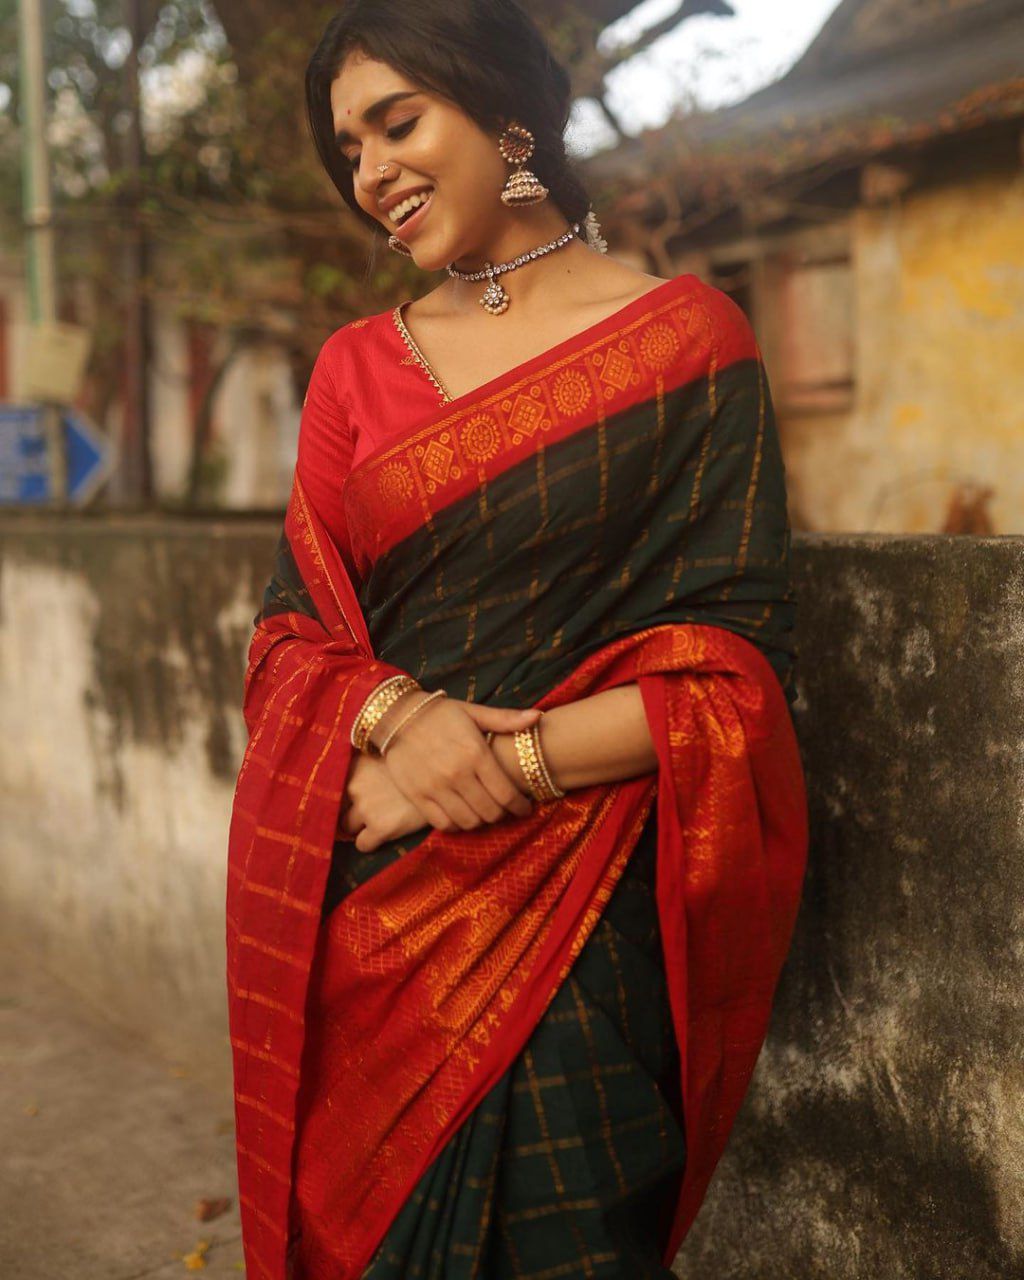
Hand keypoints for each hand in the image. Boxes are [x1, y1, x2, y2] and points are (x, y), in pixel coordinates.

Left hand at [339, 751, 430, 852]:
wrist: (448, 780)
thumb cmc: (422, 766)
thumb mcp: (393, 757)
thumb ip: (374, 766)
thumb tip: (367, 780)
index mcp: (357, 766)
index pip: (336, 786)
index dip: (349, 795)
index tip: (360, 797)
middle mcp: (356, 786)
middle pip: (340, 807)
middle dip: (352, 811)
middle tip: (373, 810)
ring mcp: (366, 808)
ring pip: (348, 827)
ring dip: (360, 826)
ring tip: (381, 821)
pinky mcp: (380, 828)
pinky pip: (362, 845)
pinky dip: (370, 843)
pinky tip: (385, 835)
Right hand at [371, 691, 541, 832]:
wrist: (396, 716)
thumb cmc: (440, 714)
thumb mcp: (474, 712)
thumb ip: (506, 719)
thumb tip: (538, 717)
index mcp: (476, 754)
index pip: (507, 794)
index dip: (520, 806)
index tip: (525, 808)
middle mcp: (458, 774)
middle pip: (491, 812)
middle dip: (503, 815)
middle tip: (505, 810)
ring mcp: (436, 788)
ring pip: (469, 822)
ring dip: (481, 821)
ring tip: (484, 813)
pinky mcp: (418, 797)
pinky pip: (443, 824)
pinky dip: (457, 825)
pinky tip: (462, 816)